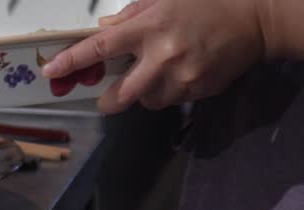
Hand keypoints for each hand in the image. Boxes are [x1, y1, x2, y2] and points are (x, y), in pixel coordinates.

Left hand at [41, 0, 266, 112]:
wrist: (255, 20)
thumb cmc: (205, 5)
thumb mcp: (165, 0)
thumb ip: (132, 16)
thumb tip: (104, 29)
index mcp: (149, 28)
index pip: (100, 49)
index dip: (72, 61)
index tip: (51, 71)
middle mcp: (162, 56)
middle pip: (119, 95)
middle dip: (107, 101)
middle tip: (105, 98)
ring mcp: (181, 78)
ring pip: (144, 101)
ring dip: (142, 93)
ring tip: (157, 74)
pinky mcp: (197, 92)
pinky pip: (169, 101)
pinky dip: (166, 92)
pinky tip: (180, 74)